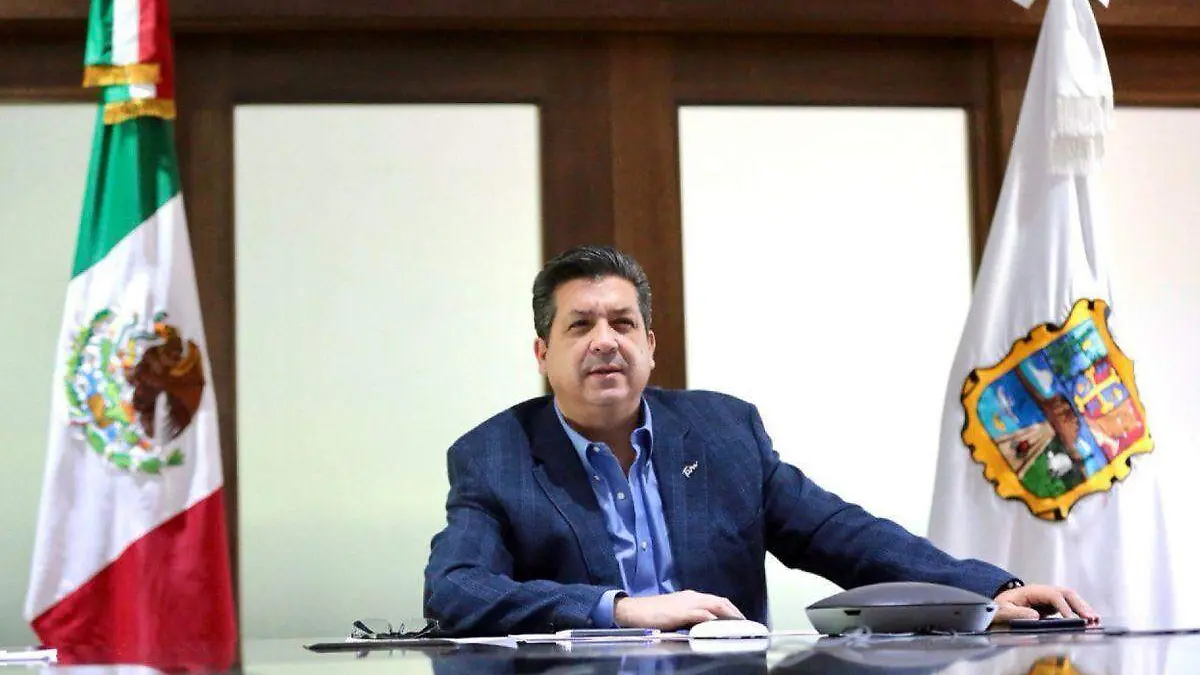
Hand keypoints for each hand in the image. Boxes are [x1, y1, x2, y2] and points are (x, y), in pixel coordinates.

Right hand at [613, 590, 743, 629]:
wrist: (634, 610)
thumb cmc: (652, 613)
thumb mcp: (675, 612)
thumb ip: (689, 616)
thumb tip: (702, 625)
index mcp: (691, 596)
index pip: (716, 600)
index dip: (730, 609)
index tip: (739, 619)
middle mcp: (692, 596)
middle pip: (720, 601)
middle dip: (734, 612)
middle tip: (745, 624)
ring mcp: (687, 603)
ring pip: (715, 605)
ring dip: (729, 615)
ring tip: (739, 625)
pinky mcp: (682, 612)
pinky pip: (702, 614)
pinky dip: (713, 619)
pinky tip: (721, 626)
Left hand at [992, 584, 1099, 624]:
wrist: (997, 605)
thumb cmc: (1000, 607)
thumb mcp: (1002, 610)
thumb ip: (1016, 613)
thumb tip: (1035, 616)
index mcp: (1031, 591)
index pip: (1052, 595)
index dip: (1063, 607)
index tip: (1070, 620)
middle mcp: (1043, 591)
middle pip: (1065, 593)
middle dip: (1079, 605)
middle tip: (1090, 619)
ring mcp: (1048, 597)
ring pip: (1070, 598)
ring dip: (1084, 608)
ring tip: (1095, 620)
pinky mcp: (1052, 605)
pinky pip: (1070, 605)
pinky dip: (1081, 611)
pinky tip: (1090, 620)